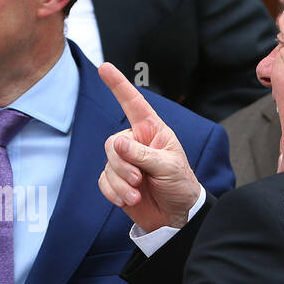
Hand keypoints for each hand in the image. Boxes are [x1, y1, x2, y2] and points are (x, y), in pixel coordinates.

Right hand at [96, 63, 200, 231]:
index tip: (104, 67)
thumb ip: (143, 154)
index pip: (133, 103)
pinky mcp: (116, 181)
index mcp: (152, 131)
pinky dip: (114, 192)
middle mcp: (135, 143)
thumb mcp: (168, 166)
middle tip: (139, 180)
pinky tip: (128, 200)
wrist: (176, 215)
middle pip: (113, 143)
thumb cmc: (180, 184)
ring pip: (108, 164)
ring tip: (137, 194)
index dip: (118, 85)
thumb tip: (117, 144)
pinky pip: (104, 181)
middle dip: (123, 164)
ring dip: (121, 182)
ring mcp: (125, 162)